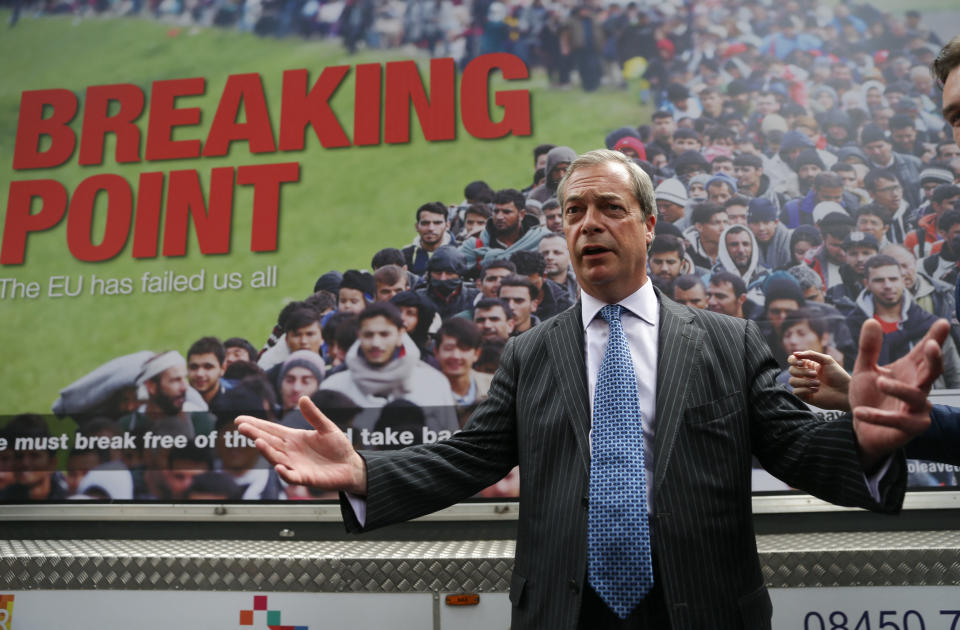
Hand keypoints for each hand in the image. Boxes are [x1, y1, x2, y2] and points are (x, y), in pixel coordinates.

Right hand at [235, 396, 367, 494]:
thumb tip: (303, 397)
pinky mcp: (305, 478)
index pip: (271, 430)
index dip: (256, 425)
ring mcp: (295, 465)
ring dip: (266, 451)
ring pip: (276, 458)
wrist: (351, 466)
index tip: (240, 420)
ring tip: (258, 441)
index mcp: (294, 438)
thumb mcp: (327, 427)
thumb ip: (314, 415)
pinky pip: (291, 476)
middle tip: (242, 427)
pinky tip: (279, 466)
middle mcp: (290, 452)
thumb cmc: (338, 447)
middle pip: (269, 442)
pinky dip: (284, 472)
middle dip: (255, 434)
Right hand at [787, 350, 850, 411]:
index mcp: (808, 365)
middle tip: (815, 375)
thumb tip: (795, 353)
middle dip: (802, 372)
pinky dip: (805, 390)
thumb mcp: (826, 360)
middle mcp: (804, 375)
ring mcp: (803, 385)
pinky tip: (815, 391)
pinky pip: (795, 391)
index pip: (792, 360)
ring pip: (792, 381)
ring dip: (805, 382)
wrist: (844, 392)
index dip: (793, 360)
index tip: (801, 363)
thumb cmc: (838, 375)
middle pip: (791, 370)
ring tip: (818, 384)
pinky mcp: (804, 395)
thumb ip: (811, 354)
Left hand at [849, 318, 949, 470]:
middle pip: (932, 371)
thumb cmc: (869, 397)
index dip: (934, 338)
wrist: (862, 429)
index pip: (923, 352)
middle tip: (932, 346)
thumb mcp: (864, 371)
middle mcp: (919, 387)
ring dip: (898, 388)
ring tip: (879, 382)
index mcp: (910, 371)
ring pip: (916, 395)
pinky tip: (860, 412)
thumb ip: (868, 349)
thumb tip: (871, 320)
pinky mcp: (911, 427)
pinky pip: (897, 421)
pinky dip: (878, 416)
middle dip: (934, 359)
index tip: (942, 322)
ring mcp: (918, 408)